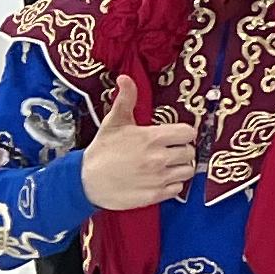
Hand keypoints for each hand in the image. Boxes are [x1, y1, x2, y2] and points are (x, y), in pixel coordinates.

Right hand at [81, 74, 197, 210]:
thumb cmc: (102, 150)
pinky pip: (178, 188)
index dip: (183, 133)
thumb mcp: (113, 122)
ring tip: (166, 165)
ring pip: (187, 171)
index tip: (174, 136)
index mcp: (152, 138)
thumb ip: (126, 99)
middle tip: (169, 151)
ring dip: (180, 167)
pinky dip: (172, 184)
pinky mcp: (155, 195)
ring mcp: (158, 178)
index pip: (188, 133)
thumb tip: (126, 78)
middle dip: (181, 150)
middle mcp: (159, 158)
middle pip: (190, 152)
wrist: (85, 181)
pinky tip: (160, 179)